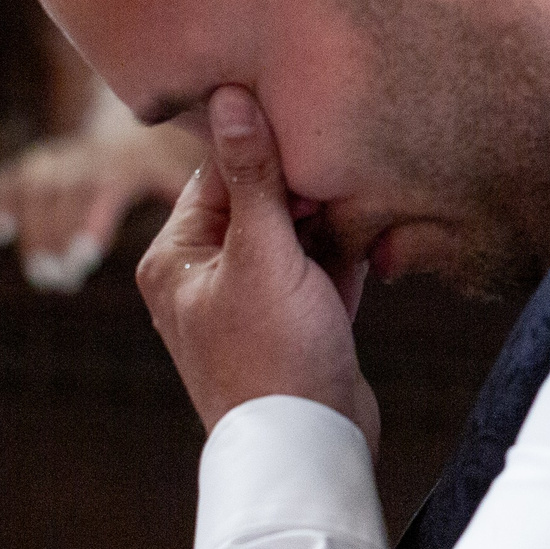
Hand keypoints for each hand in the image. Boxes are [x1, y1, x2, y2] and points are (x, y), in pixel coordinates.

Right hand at [0, 121, 204, 293]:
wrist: (157, 98)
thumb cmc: (185, 153)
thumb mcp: (193, 167)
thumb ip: (203, 187)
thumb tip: (221, 205)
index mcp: (130, 159)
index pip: (103, 187)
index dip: (90, 221)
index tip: (84, 257)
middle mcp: (95, 154)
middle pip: (62, 191)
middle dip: (54, 234)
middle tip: (55, 278)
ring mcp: (72, 155)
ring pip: (39, 185)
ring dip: (34, 228)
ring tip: (43, 276)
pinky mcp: (56, 160)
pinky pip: (21, 175)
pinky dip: (5, 199)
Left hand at [136, 87, 377, 445]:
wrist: (309, 451)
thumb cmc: (273, 357)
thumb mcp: (263, 255)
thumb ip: (253, 176)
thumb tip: (229, 97)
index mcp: (176, 256)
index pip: (218, 174)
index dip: (266, 150)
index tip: (311, 127)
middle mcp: (205, 276)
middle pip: (258, 202)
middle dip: (304, 188)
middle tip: (347, 167)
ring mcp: (250, 302)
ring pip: (293, 236)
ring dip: (330, 222)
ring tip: (366, 202)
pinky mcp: (292, 324)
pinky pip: (317, 271)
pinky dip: (343, 257)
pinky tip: (373, 240)